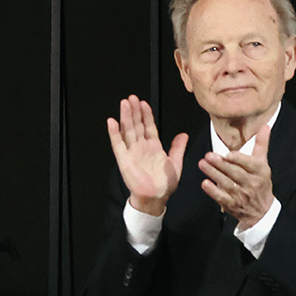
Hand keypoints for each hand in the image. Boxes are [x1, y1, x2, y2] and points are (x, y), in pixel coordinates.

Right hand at [107, 95, 185, 216]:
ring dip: (125, 117)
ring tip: (124, 104)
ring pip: (127, 130)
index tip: (144, 103)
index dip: (146, 115)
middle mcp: (141, 147)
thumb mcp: (176, 163)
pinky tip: (112, 122)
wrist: (157, 197)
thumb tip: (183, 134)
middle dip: (134, 111)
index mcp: (153, 147)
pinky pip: (118, 144)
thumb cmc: (165, 184)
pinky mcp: (124, 159)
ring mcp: (132, 152)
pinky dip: (114, 133)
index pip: (148, 126)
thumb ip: (177, 148)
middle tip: (132, 98)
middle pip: (136, 125)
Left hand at [199, 124, 273, 230]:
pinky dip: (213, 191)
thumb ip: (261, 144)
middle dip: (221, 164)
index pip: (250, 164)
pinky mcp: (232, 204)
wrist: (261, 209)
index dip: (239, 160)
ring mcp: (241, 195)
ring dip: (213, 174)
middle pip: (236, 173)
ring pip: (227, 183)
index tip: (228, 154)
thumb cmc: (260, 181)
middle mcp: (251, 183)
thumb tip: (265, 126)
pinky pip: (221, 197)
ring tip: (202, 164)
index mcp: (260, 171)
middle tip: (208, 155)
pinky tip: (204, 183)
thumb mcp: (263, 163)